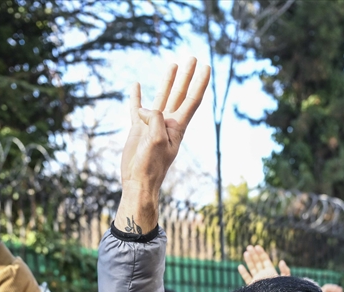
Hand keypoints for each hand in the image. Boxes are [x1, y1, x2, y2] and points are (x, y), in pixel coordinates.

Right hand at [115, 57, 210, 233]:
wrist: (137, 182)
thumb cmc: (150, 166)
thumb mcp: (155, 139)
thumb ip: (154, 118)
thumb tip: (144, 108)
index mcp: (177, 126)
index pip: (192, 99)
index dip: (200, 83)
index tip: (206, 66)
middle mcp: (167, 123)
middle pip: (179, 93)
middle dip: (186, 76)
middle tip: (191, 57)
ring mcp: (152, 124)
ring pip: (161, 97)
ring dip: (167, 81)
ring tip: (172, 64)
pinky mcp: (138, 129)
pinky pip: (137, 109)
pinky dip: (136, 97)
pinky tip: (137, 85)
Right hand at [237, 245, 289, 284]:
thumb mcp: (286, 280)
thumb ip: (285, 271)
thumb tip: (281, 261)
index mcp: (271, 272)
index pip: (265, 260)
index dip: (261, 253)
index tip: (257, 247)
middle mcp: (263, 275)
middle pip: (258, 262)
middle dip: (254, 254)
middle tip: (249, 247)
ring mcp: (257, 280)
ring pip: (252, 268)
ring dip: (249, 260)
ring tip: (246, 252)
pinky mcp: (252, 286)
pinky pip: (247, 278)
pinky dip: (244, 272)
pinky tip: (240, 266)